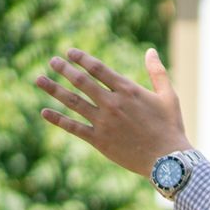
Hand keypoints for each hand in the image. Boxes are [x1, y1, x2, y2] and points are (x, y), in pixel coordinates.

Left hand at [35, 47, 190, 176]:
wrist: (167, 159)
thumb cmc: (171, 126)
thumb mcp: (169, 96)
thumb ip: (157, 72)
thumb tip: (150, 50)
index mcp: (128, 90)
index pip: (98, 69)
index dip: (82, 58)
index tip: (69, 52)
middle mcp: (112, 103)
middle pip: (82, 82)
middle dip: (65, 69)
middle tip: (52, 61)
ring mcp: (103, 121)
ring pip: (73, 101)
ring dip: (54, 89)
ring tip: (39, 79)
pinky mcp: (99, 139)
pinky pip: (73, 127)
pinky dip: (58, 119)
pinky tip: (44, 111)